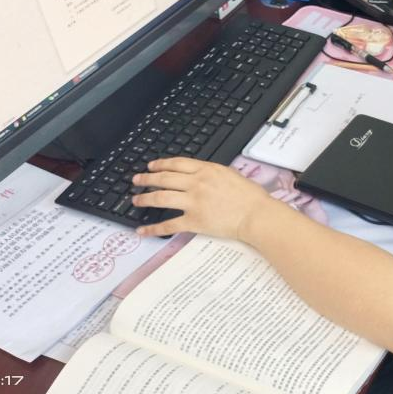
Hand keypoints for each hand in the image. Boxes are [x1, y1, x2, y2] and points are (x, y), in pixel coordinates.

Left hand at [131, 157, 279, 239]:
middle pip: (164, 178)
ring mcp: (193, 202)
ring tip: (136, 200)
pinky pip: (169, 225)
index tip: (152, 166)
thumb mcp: (231, 174)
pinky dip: (153, 228)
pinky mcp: (194, 221)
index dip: (161, 164)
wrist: (256, 214)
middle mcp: (196, 183)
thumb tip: (201, 174)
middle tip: (136, 180)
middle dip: (146, 179)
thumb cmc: (250, 196)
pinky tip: (143, 230)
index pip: (177, 163)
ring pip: (161, 198)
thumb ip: (213, 173)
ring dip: (145, 199)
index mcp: (207, 170)